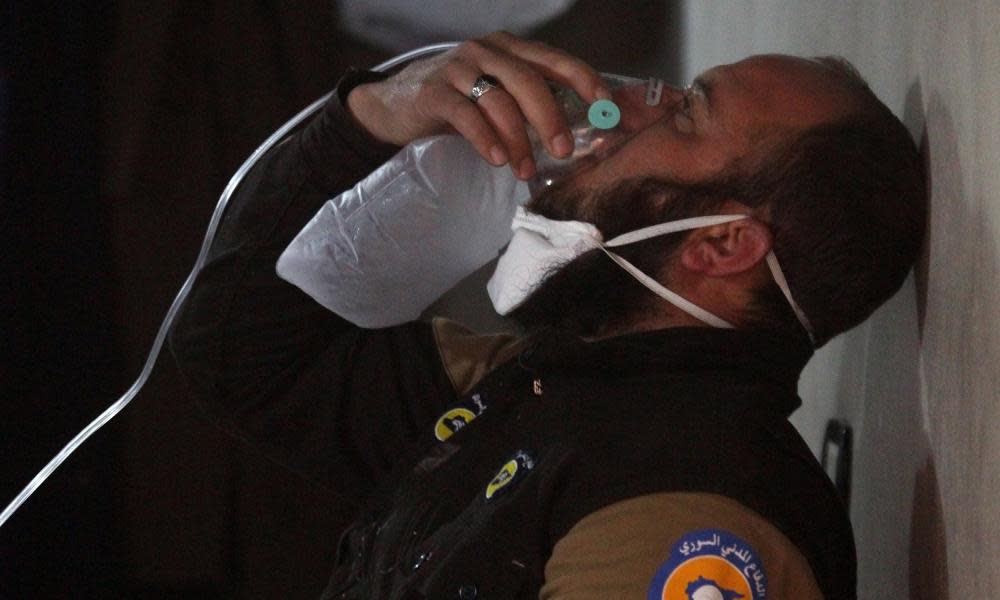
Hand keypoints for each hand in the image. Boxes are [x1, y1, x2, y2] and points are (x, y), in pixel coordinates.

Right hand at [347, 31, 608, 179]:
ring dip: (518, 140)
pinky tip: (497, 160)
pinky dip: (485, 139)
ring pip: (499, 100)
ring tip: (525, 170)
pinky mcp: (434, 91)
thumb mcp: (496, 96)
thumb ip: (529, 106)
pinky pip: (466, 114)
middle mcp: (486, 51)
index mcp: (509, 49)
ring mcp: (458, 67)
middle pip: (528, 80)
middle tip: (565, 150)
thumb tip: (576, 136)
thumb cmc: (456, 104)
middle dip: (551, 117)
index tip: (606, 107)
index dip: (584, 80)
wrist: (394, 105)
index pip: (554, 59)